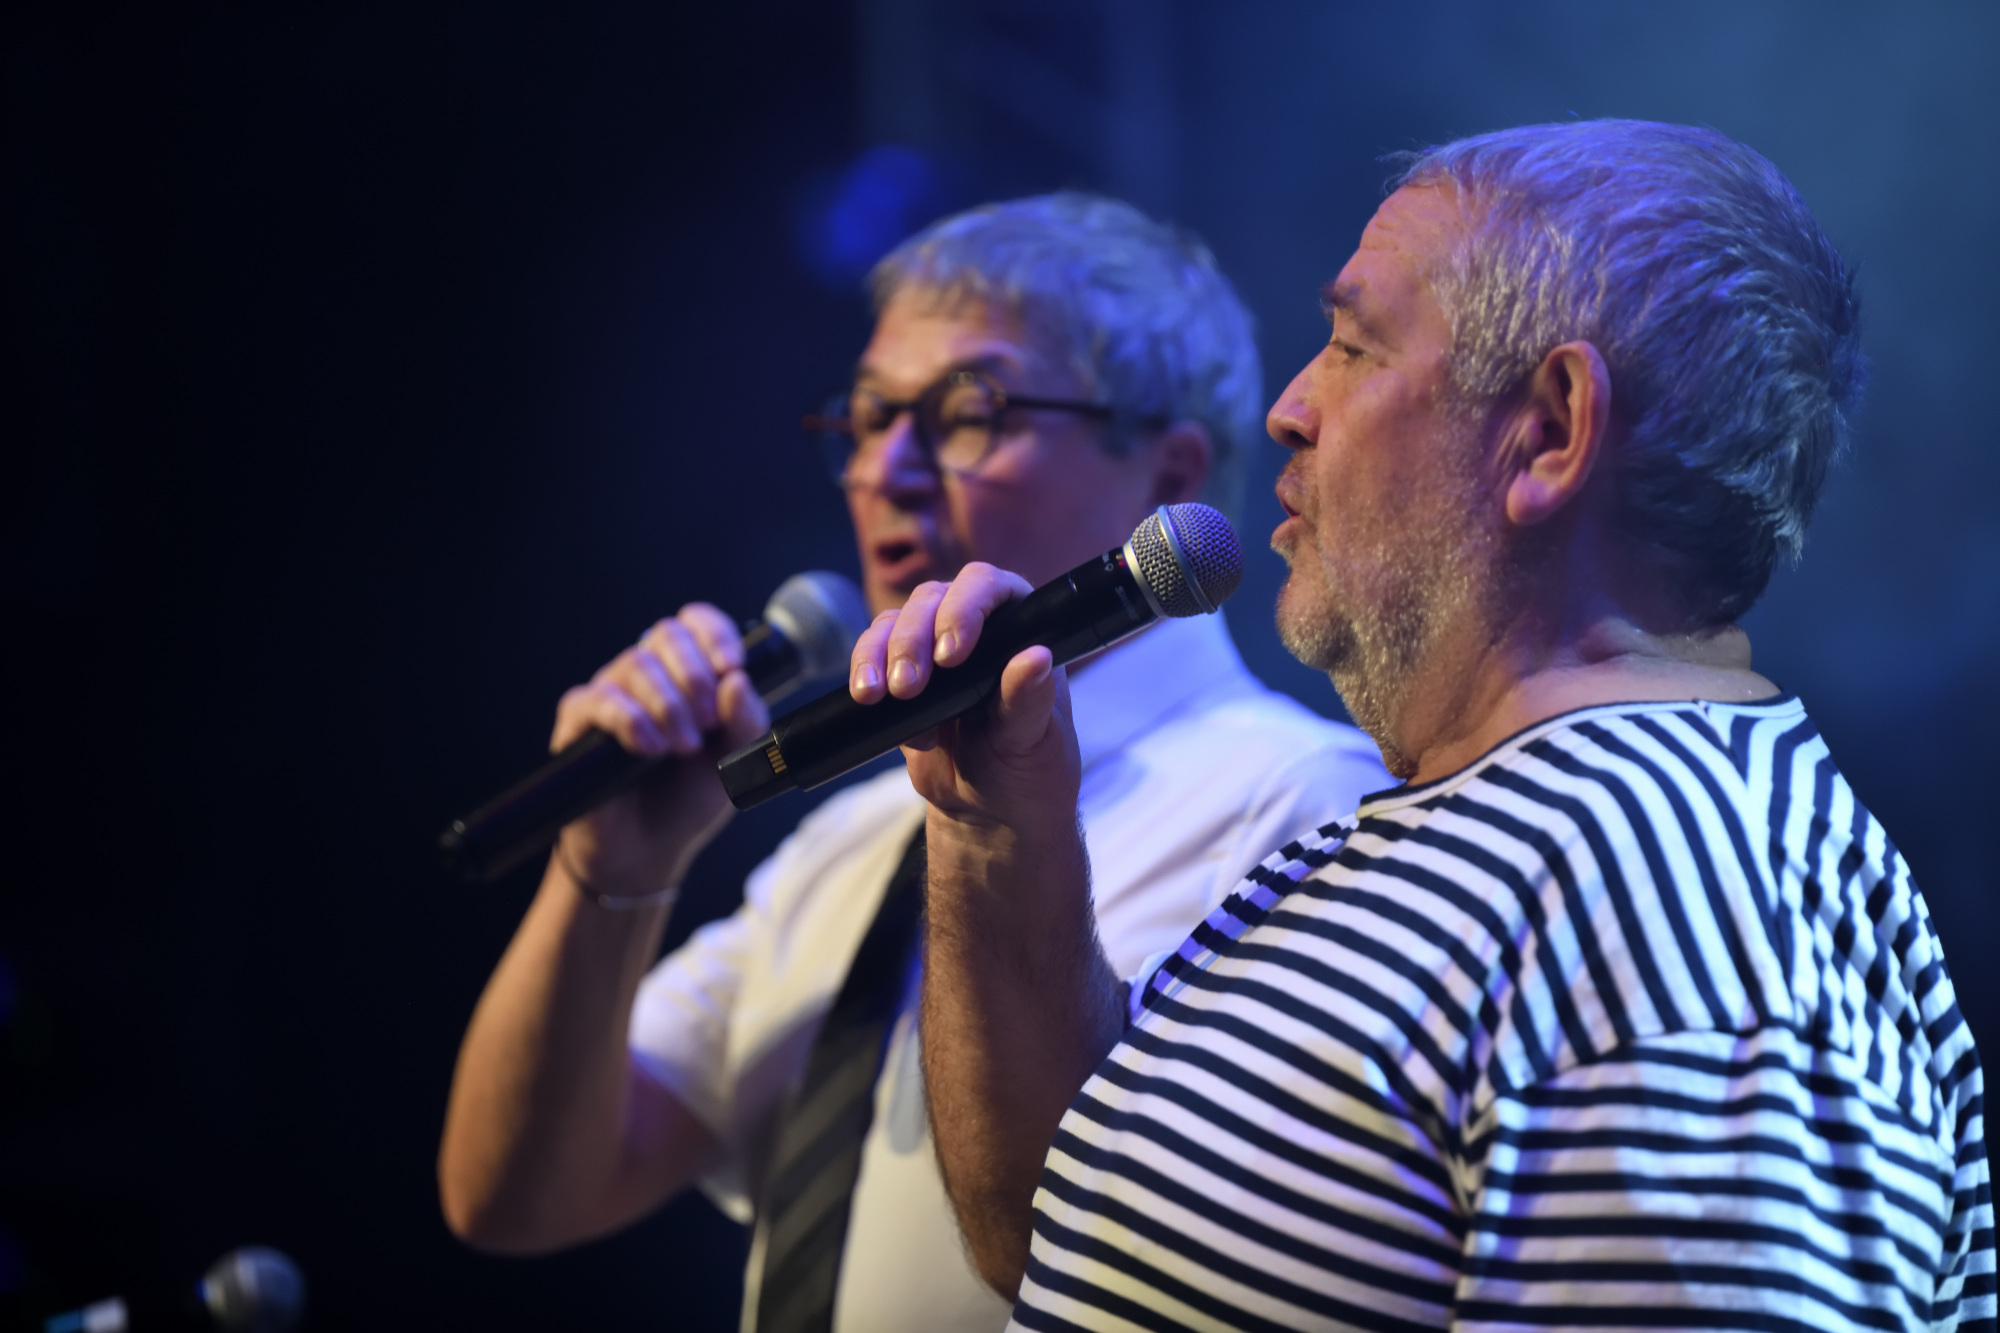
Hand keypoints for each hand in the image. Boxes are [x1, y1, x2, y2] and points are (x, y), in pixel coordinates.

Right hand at [551, 604, 770, 899]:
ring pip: (635, 664)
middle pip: (666, 635)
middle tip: (707, 722)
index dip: (714, 634)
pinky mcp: (579, 723)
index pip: (695, 622)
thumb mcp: (736, 762)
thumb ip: (746, 721)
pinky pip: (599, 700)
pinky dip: (631, 721)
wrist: (647, 851)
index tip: (732, 666)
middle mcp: (647, 676)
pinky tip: (649, 749)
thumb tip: (738, 680)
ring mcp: (610, 695)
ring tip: (682, 747)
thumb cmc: (689, 800)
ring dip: (668, 705)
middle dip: (695, 676)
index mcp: (687, 674)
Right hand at [847, 564, 1080, 837]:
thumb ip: (1030, 701)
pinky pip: (871, 653)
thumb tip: (1035, 657)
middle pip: (931, 600)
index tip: (951, 654)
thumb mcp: (1033, 741)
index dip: (964, 609)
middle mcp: (976, 623)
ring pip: (894, 622)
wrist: (987, 806)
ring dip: (879, 653)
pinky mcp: (899, 669)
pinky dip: (863, 671)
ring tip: (877, 695)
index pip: (989, 588)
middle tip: (908, 688)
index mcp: (1020, 626)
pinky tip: (870, 700)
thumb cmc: (1026, 767)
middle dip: (912, 640)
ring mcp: (932, 644)